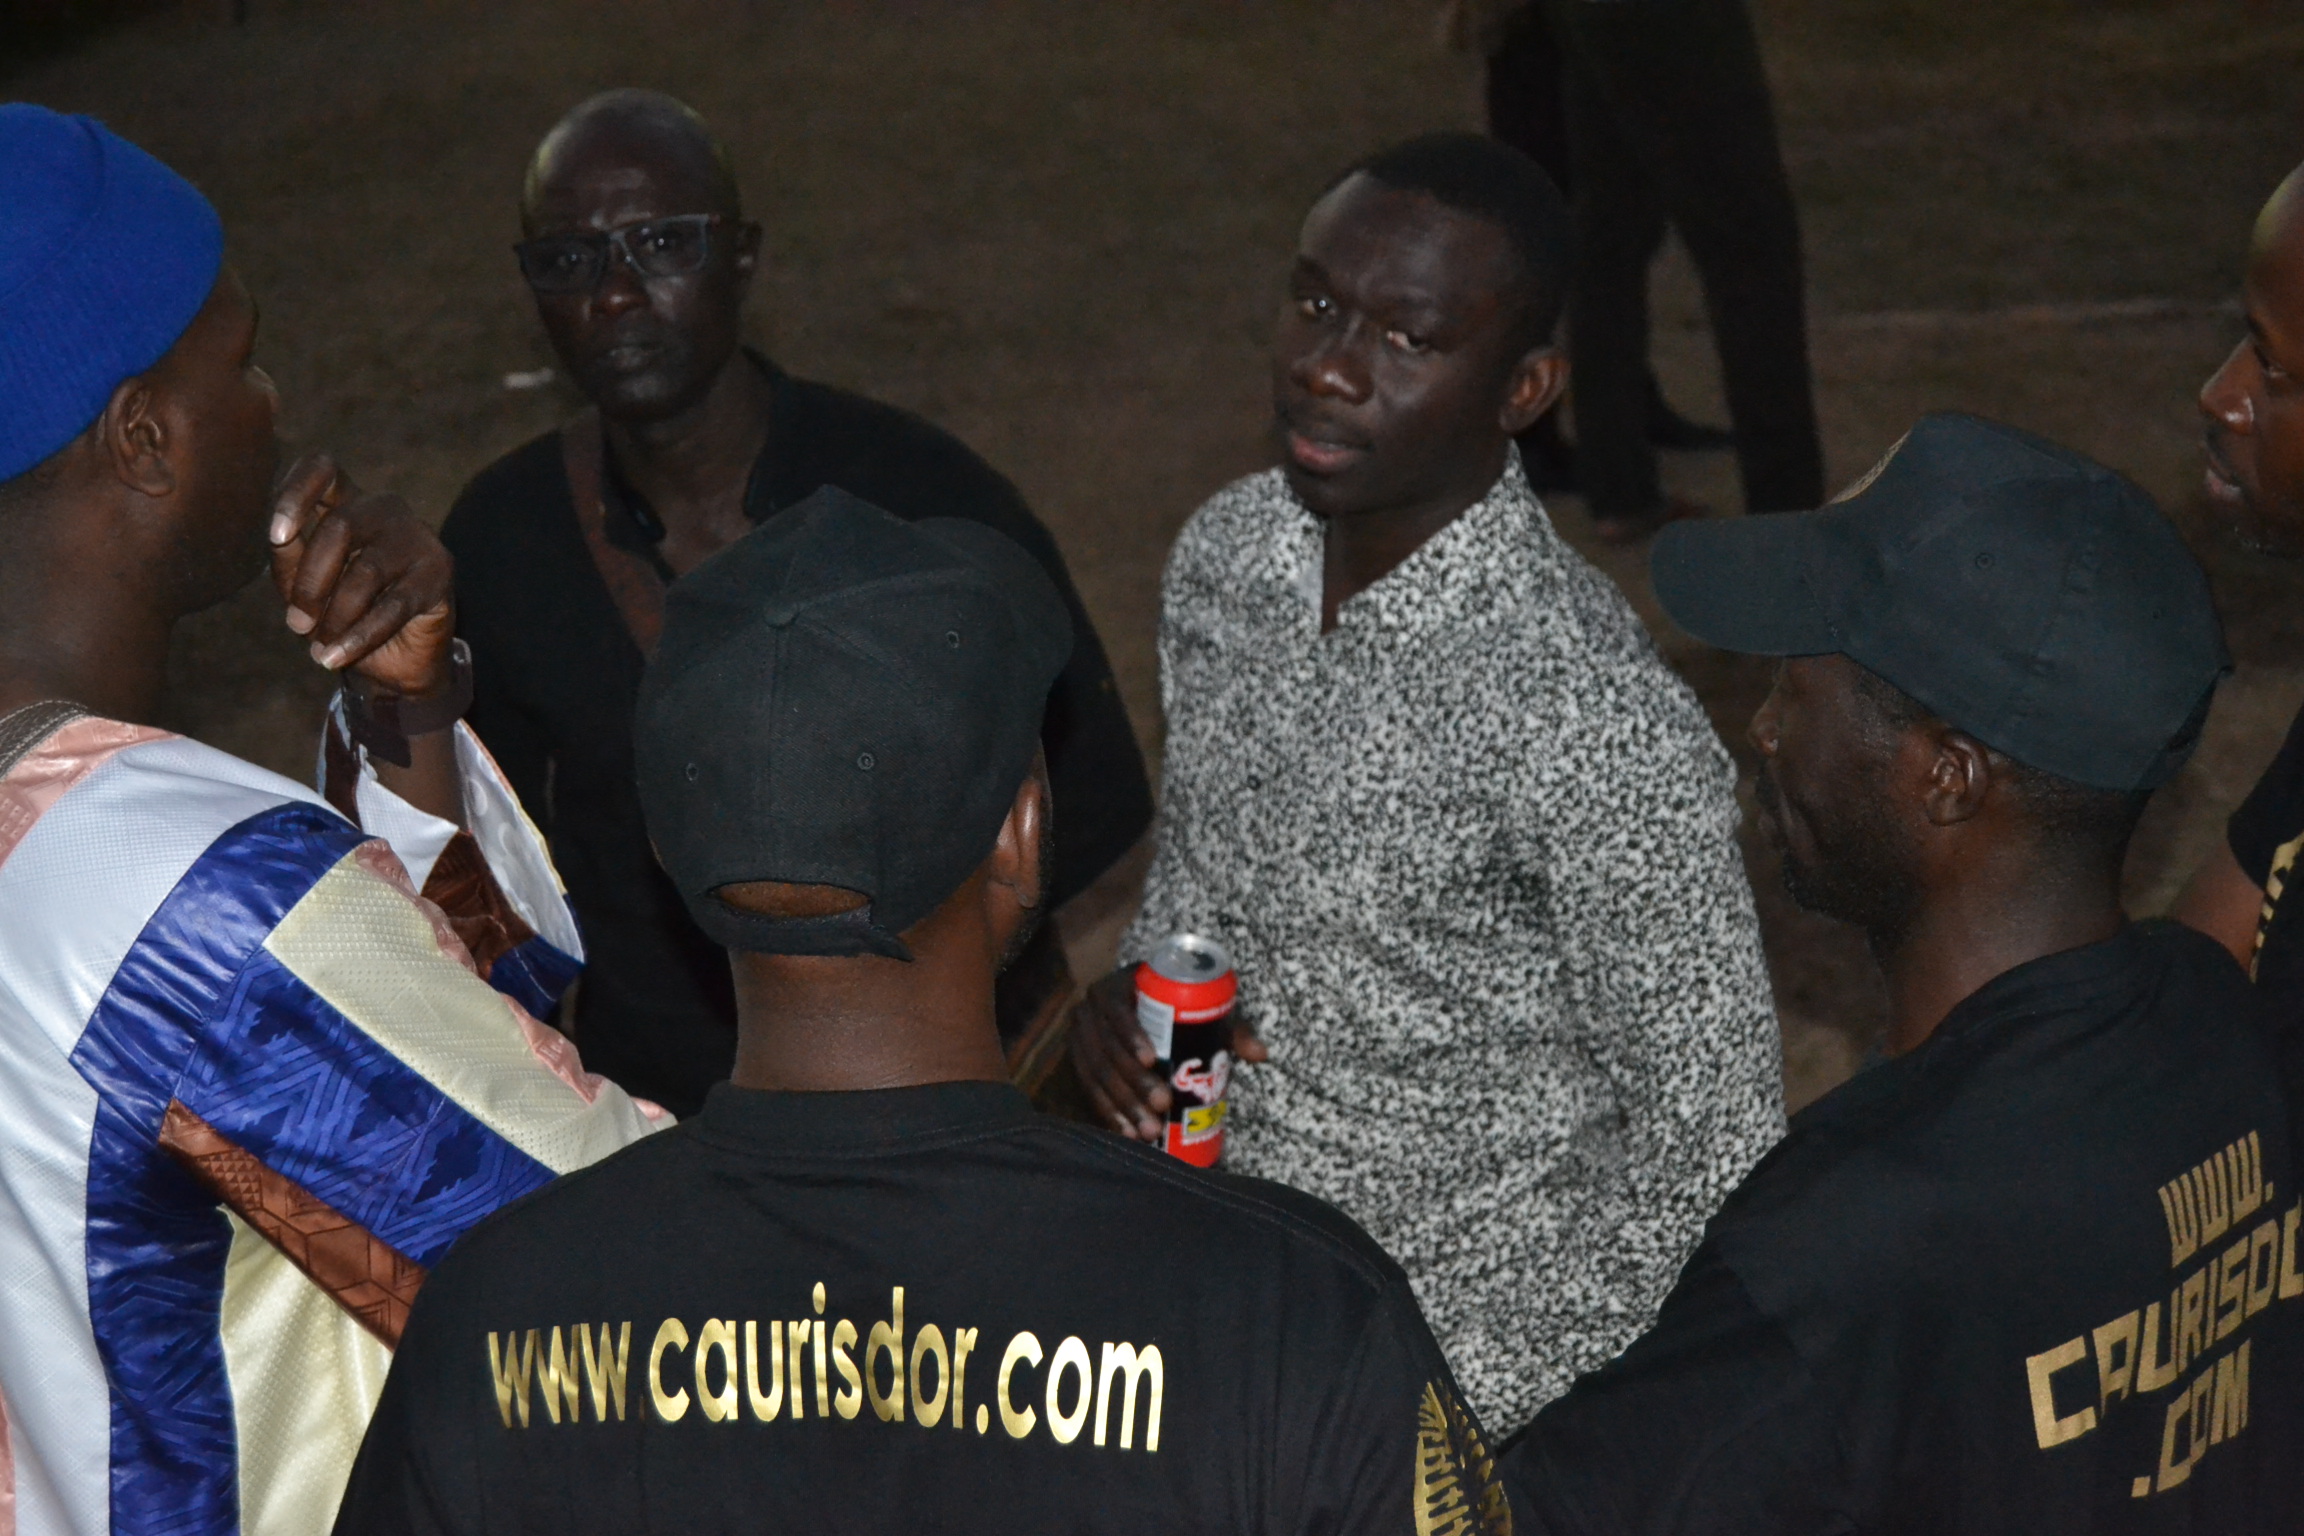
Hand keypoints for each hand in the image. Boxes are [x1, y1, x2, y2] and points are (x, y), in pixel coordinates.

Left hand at [269, 454, 454, 697]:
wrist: (394, 663)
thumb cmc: (344, 613)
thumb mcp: (306, 586)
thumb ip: (291, 558)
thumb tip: (281, 538)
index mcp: (347, 502)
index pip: (323, 469)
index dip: (297, 491)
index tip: (277, 536)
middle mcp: (385, 510)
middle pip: (341, 525)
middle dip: (311, 582)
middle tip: (297, 625)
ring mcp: (418, 537)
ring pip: (366, 570)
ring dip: (336, 617)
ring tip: (321, 647)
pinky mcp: (440, 573)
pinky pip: (393, 606)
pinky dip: (358, 636)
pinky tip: (336, 657)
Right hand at [1066, 965, 1267, 1141]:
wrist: (1142, 1010)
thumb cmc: (1176, 1010)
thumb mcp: (1202, 1012)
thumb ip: (1232, 1029)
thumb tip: (1260, 1054)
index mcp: (1117, 987)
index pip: (1119, 1009)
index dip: (1131, 1035)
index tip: (1153, 1060)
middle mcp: (1091, 1010)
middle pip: (1107, 1048)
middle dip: (1133, 1081)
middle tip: (1162, 1104)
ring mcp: (1080, 1037)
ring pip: (1096, 1074)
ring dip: (1121, 1105)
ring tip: (1149, 1131)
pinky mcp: (1077, 1062)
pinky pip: (1087, 1090)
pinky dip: (1106, 1113)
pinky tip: (1125, 1134)